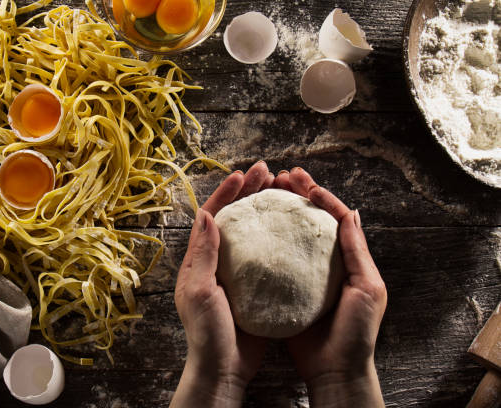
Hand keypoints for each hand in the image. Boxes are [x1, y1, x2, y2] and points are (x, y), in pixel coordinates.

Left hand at [171, 161, 273, 407]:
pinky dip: (277, 235)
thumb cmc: (207, 332)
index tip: (244, 174)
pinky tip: (293, 227)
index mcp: (198, 259)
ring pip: (251, 231)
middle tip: (269, 172)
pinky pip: (266, 252)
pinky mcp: (255, 285)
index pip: (212, 216)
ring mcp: (237, 272)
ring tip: (283, 190)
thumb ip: (203, 254)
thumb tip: (206, 214)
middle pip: (233, 217)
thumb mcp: (199, 291)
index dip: (226, 193)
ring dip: (264, 208)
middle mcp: (216, 260)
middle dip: (248, 192)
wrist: (223, 367)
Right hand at [276, 168, 386, 406]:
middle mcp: (325, 260)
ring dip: (282, 210)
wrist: (335, 369)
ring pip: (292, 233)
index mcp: (348, 257)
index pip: (334, 216)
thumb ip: (356, 251)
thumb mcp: (367, 288)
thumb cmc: (356, 331)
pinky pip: (277, 258)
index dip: (319, 195)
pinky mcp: (287, 288)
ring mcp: (304, 273)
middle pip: (311, 219)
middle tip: (280, 176)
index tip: (301, 180)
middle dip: (298, 194)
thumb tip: (350, 213)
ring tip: (266, 192)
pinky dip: (268, 239)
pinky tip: (255, 227)